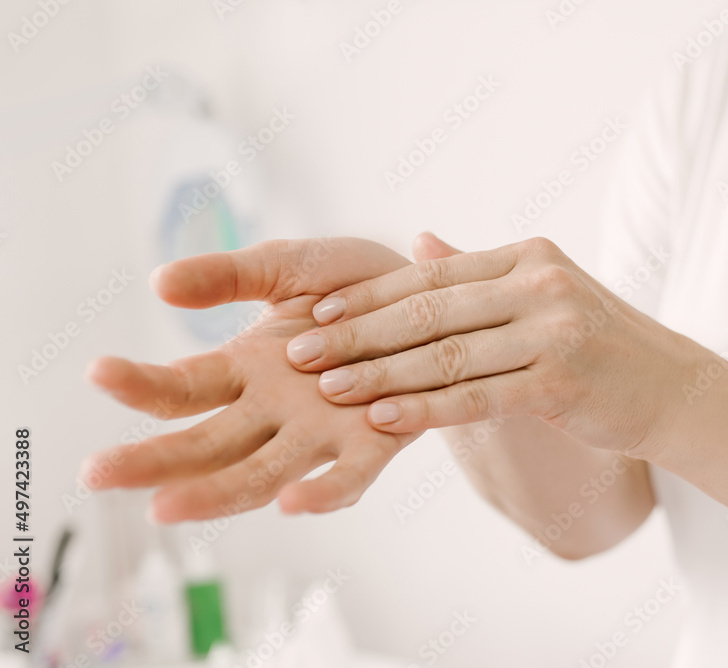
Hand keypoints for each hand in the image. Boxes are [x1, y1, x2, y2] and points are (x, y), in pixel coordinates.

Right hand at [82, 238, 420, 521]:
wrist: (435, 298)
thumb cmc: (354, 286)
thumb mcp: (285, 268)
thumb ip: (228, 277)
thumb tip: (159, 283)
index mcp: (248, 371)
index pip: (181, 388)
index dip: (139, 383)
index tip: (98, 370)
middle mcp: (277, 412)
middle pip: (207, 444)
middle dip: (152, 461)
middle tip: (95, 473)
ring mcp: (323, 433)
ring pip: (261, 472)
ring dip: (214, 492)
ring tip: (166, 506)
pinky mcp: (376, 442)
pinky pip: (349, 477)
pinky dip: (323, 492)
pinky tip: (292, 502)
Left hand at [286, 234, 689, 456]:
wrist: (671, 387)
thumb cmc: (598, 345)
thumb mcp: (541, 294)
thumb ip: (478, 273)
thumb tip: (421, 245)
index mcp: (527, 257)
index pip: (430, 275)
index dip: (367, 295)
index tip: (314, 313)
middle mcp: (539, 283)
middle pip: (428, 310)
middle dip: (356, 333)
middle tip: (299, 350)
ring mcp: (553, 330)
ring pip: (446, 354)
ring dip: (379, 373)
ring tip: (328, 387)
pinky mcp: (560, 381)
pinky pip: (477, 396)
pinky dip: (425, 409)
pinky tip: (382, 419)